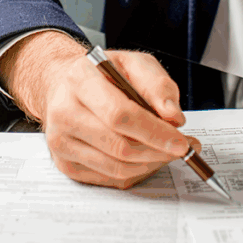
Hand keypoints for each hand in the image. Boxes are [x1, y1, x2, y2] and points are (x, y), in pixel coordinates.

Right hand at [0, 31, 201, 189]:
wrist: (65, 85)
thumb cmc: (102, 74)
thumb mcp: (133, 63)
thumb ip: (157, 85)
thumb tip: (172, 117)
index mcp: (80, 80)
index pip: (119, 115)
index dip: (154, 132)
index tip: (180, 141)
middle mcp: (64, 112)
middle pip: (119, 146)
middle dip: (158, 151)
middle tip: (182, 147)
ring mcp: (60, 141)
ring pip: (116, 167)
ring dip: (150, 164)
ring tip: (167, 151)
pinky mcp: (64, 163)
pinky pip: (109, 178)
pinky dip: (135, 171)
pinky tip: (146, 156)